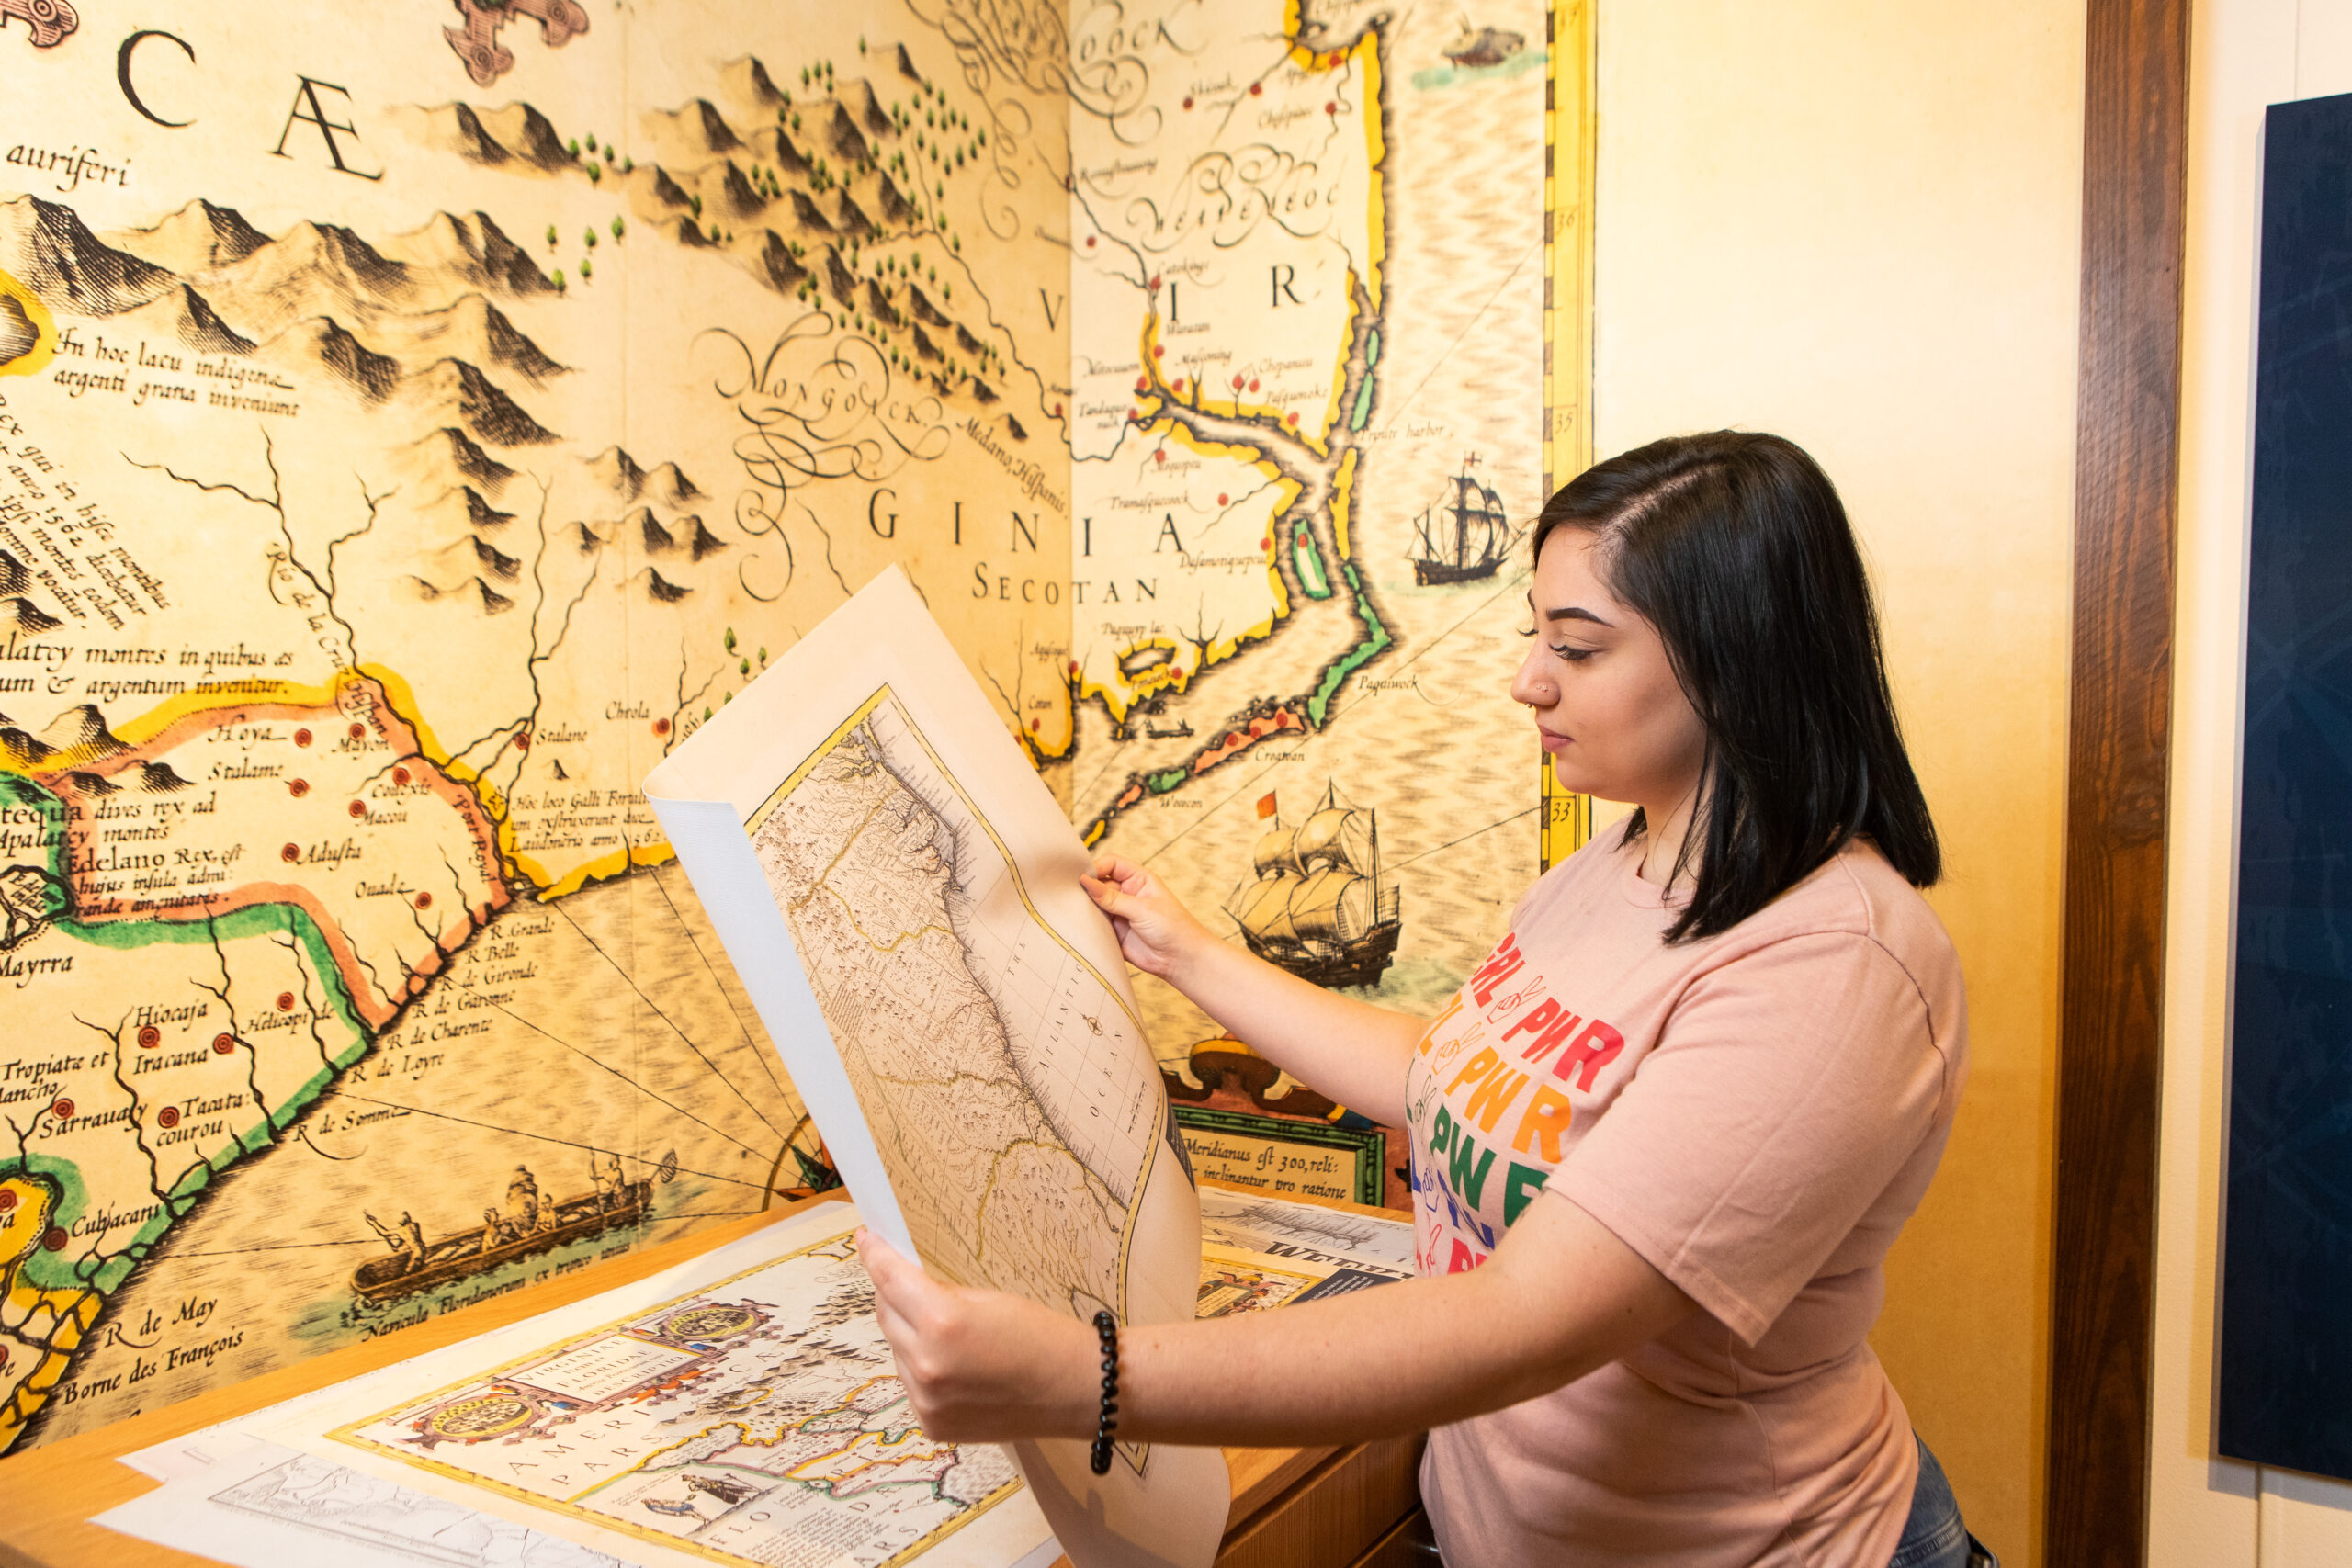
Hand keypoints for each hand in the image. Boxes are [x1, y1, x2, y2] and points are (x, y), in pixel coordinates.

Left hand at [859, 1229, 1096, 1442]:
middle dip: (895, 1295)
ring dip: (910, 1335)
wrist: (1078, 1390)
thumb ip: (939, 1294)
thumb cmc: (1042, 1335)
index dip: (875, 1254)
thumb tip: (903, 1285)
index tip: (865, 1237)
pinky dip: (923, 1368)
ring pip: (896, 1350)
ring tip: (954, 1337)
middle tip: (914, 1284)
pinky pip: (911, 1383)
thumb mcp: (988, 1300)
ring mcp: (925, 1401)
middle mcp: (925, 1365)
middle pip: (886, 1315)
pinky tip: (958, 1367)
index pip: (890, 1280)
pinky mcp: (931, 1425)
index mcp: (942, 1323)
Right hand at [1080, 854, 1212, 980]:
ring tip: (1075, 912)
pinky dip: (1087, 925)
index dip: (1096, 868)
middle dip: (1087, 888)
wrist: (1181, 960)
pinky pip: (1095, 925)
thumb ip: (1112, 898)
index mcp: (1138, 879)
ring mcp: (1119, 913)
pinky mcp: (1114, 932)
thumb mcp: (1142, 909)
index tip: (1083, 878)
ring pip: (1094, 905)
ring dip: (1085, 908)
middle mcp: (1127, 894)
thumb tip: (1086, 882)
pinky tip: (1080, 927)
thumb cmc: (1173, 928)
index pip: (1111, 864)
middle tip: (1072, 895)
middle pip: (1099, 884)